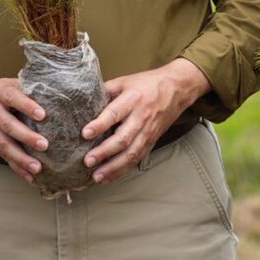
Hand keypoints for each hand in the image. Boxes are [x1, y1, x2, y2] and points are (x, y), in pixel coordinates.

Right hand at [0, 68, 45, 179]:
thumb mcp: (7, 83)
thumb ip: (26, 87)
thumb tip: (53, 92)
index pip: (12, 97)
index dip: (27, 105)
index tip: (42, 114)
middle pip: (8, 125)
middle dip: (26, 137)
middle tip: (43, 145)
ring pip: (4, 144)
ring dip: (21, 158)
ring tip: (37, 167)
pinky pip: (3, 155)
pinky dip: (17, 167)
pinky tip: (29, 176)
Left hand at [81, 58, 209, 183]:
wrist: (177, 88)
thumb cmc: (147, 83)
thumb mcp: (125, 81)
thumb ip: (105, 91)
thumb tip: (82, 102)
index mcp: (132, 99)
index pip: (114, 113)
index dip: (100, 124)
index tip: (85, 134)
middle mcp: (141, 117)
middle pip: (123, 138)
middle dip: (104, 152)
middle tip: (88, 161)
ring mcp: (148, 131)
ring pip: (131, 153)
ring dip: (113, 167)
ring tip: (97, 176)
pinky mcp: (152, 141)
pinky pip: (137, 159)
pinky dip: (123, 170)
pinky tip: (109, 177)